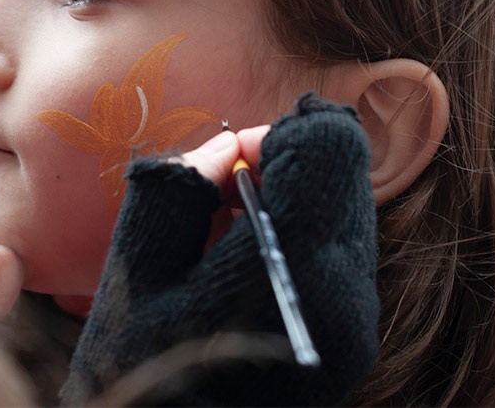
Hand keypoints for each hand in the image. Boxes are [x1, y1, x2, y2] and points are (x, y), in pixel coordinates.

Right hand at [62, 93, 378, 405]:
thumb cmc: (140, 364)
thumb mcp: (136, 268)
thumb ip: (180, 190)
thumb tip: (228, 147)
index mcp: (292, 270)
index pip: (330, 150)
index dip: (281, 131)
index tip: (232, 156)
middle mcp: (346, 297)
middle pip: (346, 175)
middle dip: (288, 162)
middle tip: (225, 190)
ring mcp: (358, 324)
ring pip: (349, 211)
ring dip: (296, 198)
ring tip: (232, 226)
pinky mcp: (356, 339)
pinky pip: (343, 251)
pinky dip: (303, 234)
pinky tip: (251, 257)